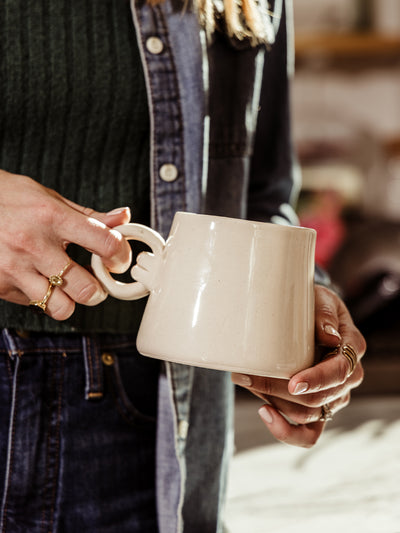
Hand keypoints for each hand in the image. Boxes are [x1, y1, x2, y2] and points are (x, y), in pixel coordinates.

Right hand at [0, 170, 131, 319]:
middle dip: (97, 290)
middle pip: (85, 288)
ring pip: (60, 308)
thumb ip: (86, 215)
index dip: (120, 255)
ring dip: (69, 302)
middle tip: (94, 284)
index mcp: (51, 216)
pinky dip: (40, 297)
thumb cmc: (5, 199)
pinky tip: (35, 280)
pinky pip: (34, 304)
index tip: (118, 260)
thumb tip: (122, 218)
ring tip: (66, 288)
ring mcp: (14, 268)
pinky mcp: (0, 286)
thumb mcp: (46, 197)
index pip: (104, 242)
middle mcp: (33, 244)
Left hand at [232, 285, 365, 447]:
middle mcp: (348, 377)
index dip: (317, 380)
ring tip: (246, 381)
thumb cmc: (312, 304)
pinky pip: (309, 434)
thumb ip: (324, 314)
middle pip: (318, 398)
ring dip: (274, 403)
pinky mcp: (318, 409)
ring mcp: (333, 396)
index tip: (293, 383)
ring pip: (308, 414)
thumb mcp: (320, 298)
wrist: (308, 313)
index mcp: (353, 348)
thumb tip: (330, 336)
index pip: (339, 372)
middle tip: (246, 375)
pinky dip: (286, 432)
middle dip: (278, 390)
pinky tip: (265, 413)